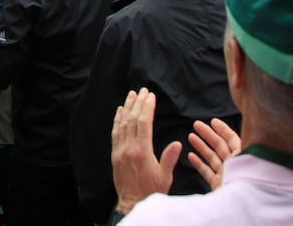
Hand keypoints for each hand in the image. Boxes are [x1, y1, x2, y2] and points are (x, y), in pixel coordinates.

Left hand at [111, 88, 180, 214]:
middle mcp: (128, 147)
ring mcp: (119, 150)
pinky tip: (120, 110)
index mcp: (142, 151)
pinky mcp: (115, 153)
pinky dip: (117, 119)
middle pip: (132, 120)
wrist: (132, 202)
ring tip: (132, 94)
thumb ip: (169, 159)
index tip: (151, 96)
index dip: (147, 107)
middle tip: (143, 90)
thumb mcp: (165, 177)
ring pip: (122, 123)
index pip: (144, 123)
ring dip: (127, 107)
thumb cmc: (151, 191)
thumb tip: (178, 143)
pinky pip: (115, 132)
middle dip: (138, 103)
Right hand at [187, 118, 240, 190]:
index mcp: (244, 157)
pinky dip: (199, 163)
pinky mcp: (219, 185)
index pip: (233, 140)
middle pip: (221, 146)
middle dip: (208, 134)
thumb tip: (235, 130)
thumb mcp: (245, 157)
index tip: (213, 121)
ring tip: (191, 137)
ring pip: (212, 158)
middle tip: (197, 125)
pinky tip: (191, 156)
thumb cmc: (246, 181)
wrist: (242, 205)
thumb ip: (238, 144)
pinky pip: (207, 172)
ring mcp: (227, 175)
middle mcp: (235, 165)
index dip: (223, 129)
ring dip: (201, 146)